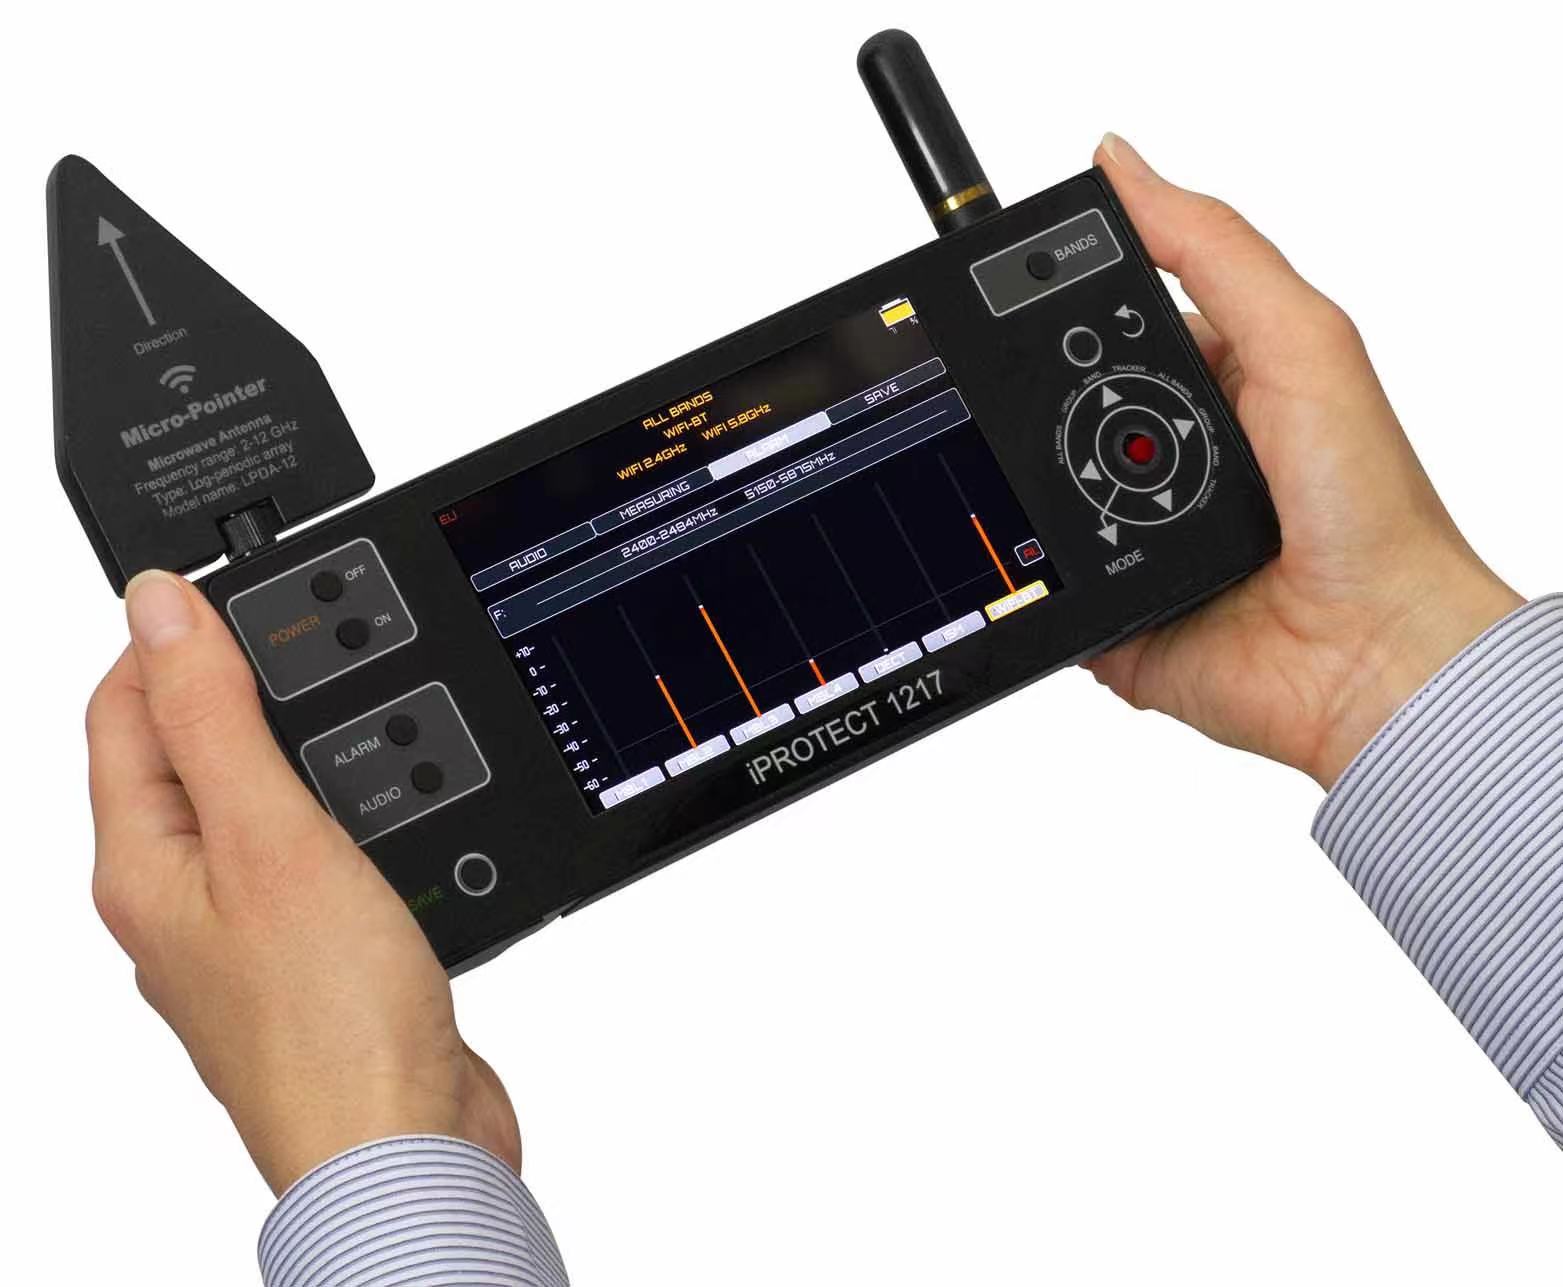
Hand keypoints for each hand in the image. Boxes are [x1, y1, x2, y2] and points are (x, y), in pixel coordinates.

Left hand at [87, 570, 520, 1194]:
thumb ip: (213, 717)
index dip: (169, 635)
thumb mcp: (269, 839)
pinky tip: (376, 804)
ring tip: (342, 702)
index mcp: (141, 865)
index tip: (234, 586)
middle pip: (180, 752)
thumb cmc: (331, 1026)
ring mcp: (246, 931)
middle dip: (231, 681)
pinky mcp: (312, 955)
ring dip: (290, 743)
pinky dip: (337, 810)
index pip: (120, 711)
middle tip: (300, 633)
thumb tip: (158, 604)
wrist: (408, 1146)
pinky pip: (307, 854)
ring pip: (251, 801)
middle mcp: (180, 898)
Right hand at [1085, 134, 1521, 787]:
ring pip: (1042, 502)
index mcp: (1214, 388)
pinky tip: (1038, 561)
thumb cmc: (1369, 509)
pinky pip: (1040, 587)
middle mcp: (1169, 465)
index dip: (1066, 315)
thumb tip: (1120, 164)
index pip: (1113, 332)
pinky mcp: (1108, 613)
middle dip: (1039, 412)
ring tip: (1074, 494)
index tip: (1015, 297)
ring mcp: (1133, 542)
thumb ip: (1214, 248)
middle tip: (1061, 415)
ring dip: (1036, 495)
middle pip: (1064, 417)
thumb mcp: (1301, 341)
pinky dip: (1031, 577)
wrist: (1370, 658)